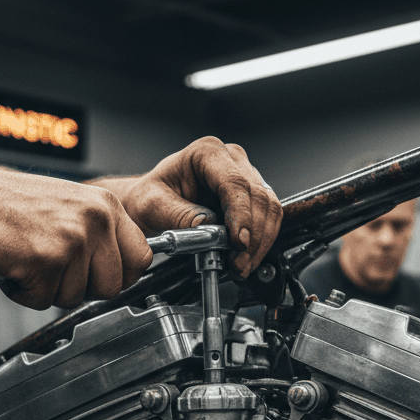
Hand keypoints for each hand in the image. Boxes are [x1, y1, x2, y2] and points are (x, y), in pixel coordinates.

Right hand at [0, 166, 151, 309]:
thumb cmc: (9, 203)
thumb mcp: (70, 205)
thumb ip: (98, 234)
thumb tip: (119, 272)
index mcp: (106, 206)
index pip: (141, 257)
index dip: (120, 276)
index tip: (100, 277)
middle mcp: (95, 221)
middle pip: (112, 287)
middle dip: (82, 289)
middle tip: (54, 271)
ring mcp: (72, 241)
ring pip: (76, 298)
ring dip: (47, 290)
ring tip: (29, 260)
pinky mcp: (45, 261)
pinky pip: (43, 301)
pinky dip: (23, 293)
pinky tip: (14, 266)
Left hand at [98, 137, 282, 276]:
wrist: (151, 205)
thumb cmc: (150, 199)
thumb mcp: (153, 206)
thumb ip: (179, 214)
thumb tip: (206, 225)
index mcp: (206, 153)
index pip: (234, 183)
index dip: (241, 214)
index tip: (238, 242)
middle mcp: (231, 160)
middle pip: (258, 197)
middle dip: (252, 236)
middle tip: (237, 264)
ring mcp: (246, 177)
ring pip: (269, 209)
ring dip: (259, 243)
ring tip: (240, 267)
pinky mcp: (252, 197)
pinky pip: (267, 219)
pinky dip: (260, 243)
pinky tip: (245, 259)